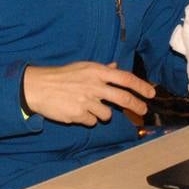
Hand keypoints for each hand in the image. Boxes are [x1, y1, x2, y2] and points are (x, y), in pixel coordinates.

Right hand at [22, 61, 155, 126]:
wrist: (38, 87)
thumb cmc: (61, 76)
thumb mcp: (82, 67)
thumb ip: (101, 69)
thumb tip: (115, 67)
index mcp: (97, 72)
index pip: (125, 78)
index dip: (141, 86)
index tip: (151, 93)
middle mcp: (94, 85)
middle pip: (123, 99)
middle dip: (137, 106)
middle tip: (142, 110)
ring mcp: (87, 101)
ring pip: (107, 114)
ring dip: (101, 113)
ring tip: (87, 106)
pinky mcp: (79, 115)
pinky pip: (91, 121)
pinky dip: (87, 118)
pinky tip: (77, 111)